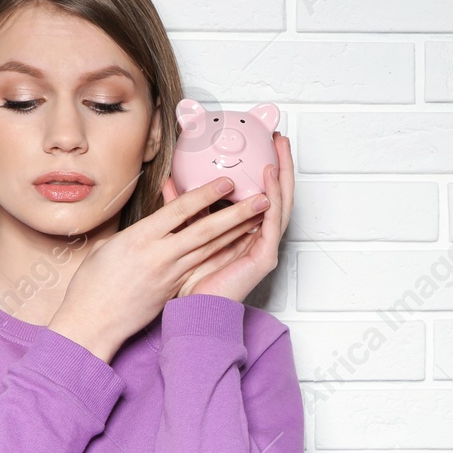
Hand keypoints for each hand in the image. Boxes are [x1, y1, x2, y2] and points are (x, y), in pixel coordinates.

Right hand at [47, 172, 273, 362]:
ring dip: (237, 232)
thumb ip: (136, 231)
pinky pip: (203, 267)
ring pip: (210, 250)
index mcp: (139, 238)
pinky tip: (239, 245)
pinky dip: (224, 254)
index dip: (206, 194)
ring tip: (258, 218)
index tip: (226, 183)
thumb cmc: (92, 286)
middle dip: (236, 213)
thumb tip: (152, 222)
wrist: (91, 324)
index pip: (180, 211)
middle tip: (259, 199)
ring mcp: (170, 275)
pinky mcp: (174, 290)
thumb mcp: (108, 246)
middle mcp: (160, 256)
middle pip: (205, 230)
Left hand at [160, 130, 293, 302]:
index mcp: (245, 233)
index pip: (261, 195)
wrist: (192, 312)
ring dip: (282, 175)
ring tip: (279, 151)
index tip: (262, 145)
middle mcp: (258, 238)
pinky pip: (272, 222)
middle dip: (281, 165)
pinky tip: (269, 178)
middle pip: (277, 195)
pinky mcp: (264, 257)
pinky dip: (272, 197)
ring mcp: (264, 247)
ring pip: (280, 205)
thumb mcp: (186, 232)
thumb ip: (184, 208)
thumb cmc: (190, 281)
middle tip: (280, 140)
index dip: (264, 170)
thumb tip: (171, 182)